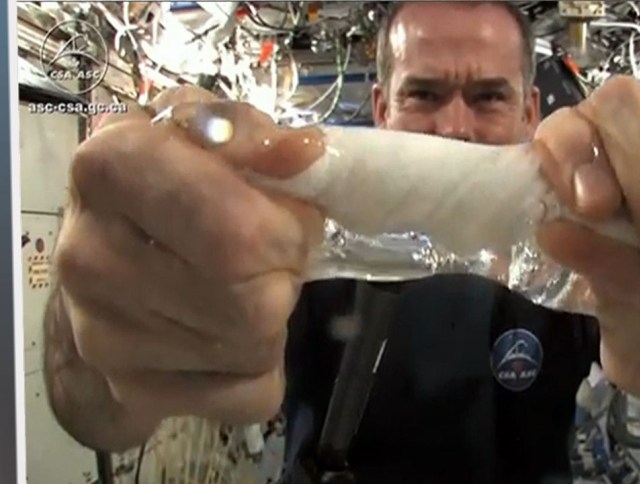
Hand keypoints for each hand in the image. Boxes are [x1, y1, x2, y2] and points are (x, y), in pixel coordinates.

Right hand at [55, 86, 323, 426]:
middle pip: (253, 298)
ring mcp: (106, 335)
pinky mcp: (134, 390)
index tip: (287, 216)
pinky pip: (251, 395)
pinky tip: (233, 335)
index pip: (238, 228)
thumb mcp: (198, 132)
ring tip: (246, 287)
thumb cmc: (162, 186)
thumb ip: (252, 131)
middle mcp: (92, 256)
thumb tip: (305, 154)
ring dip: (275, 316)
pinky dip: (262, 368)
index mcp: (110, 169)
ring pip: (256, 347)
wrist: (101, 270)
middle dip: (285, 273)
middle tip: (274, 255)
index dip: (287, 226)